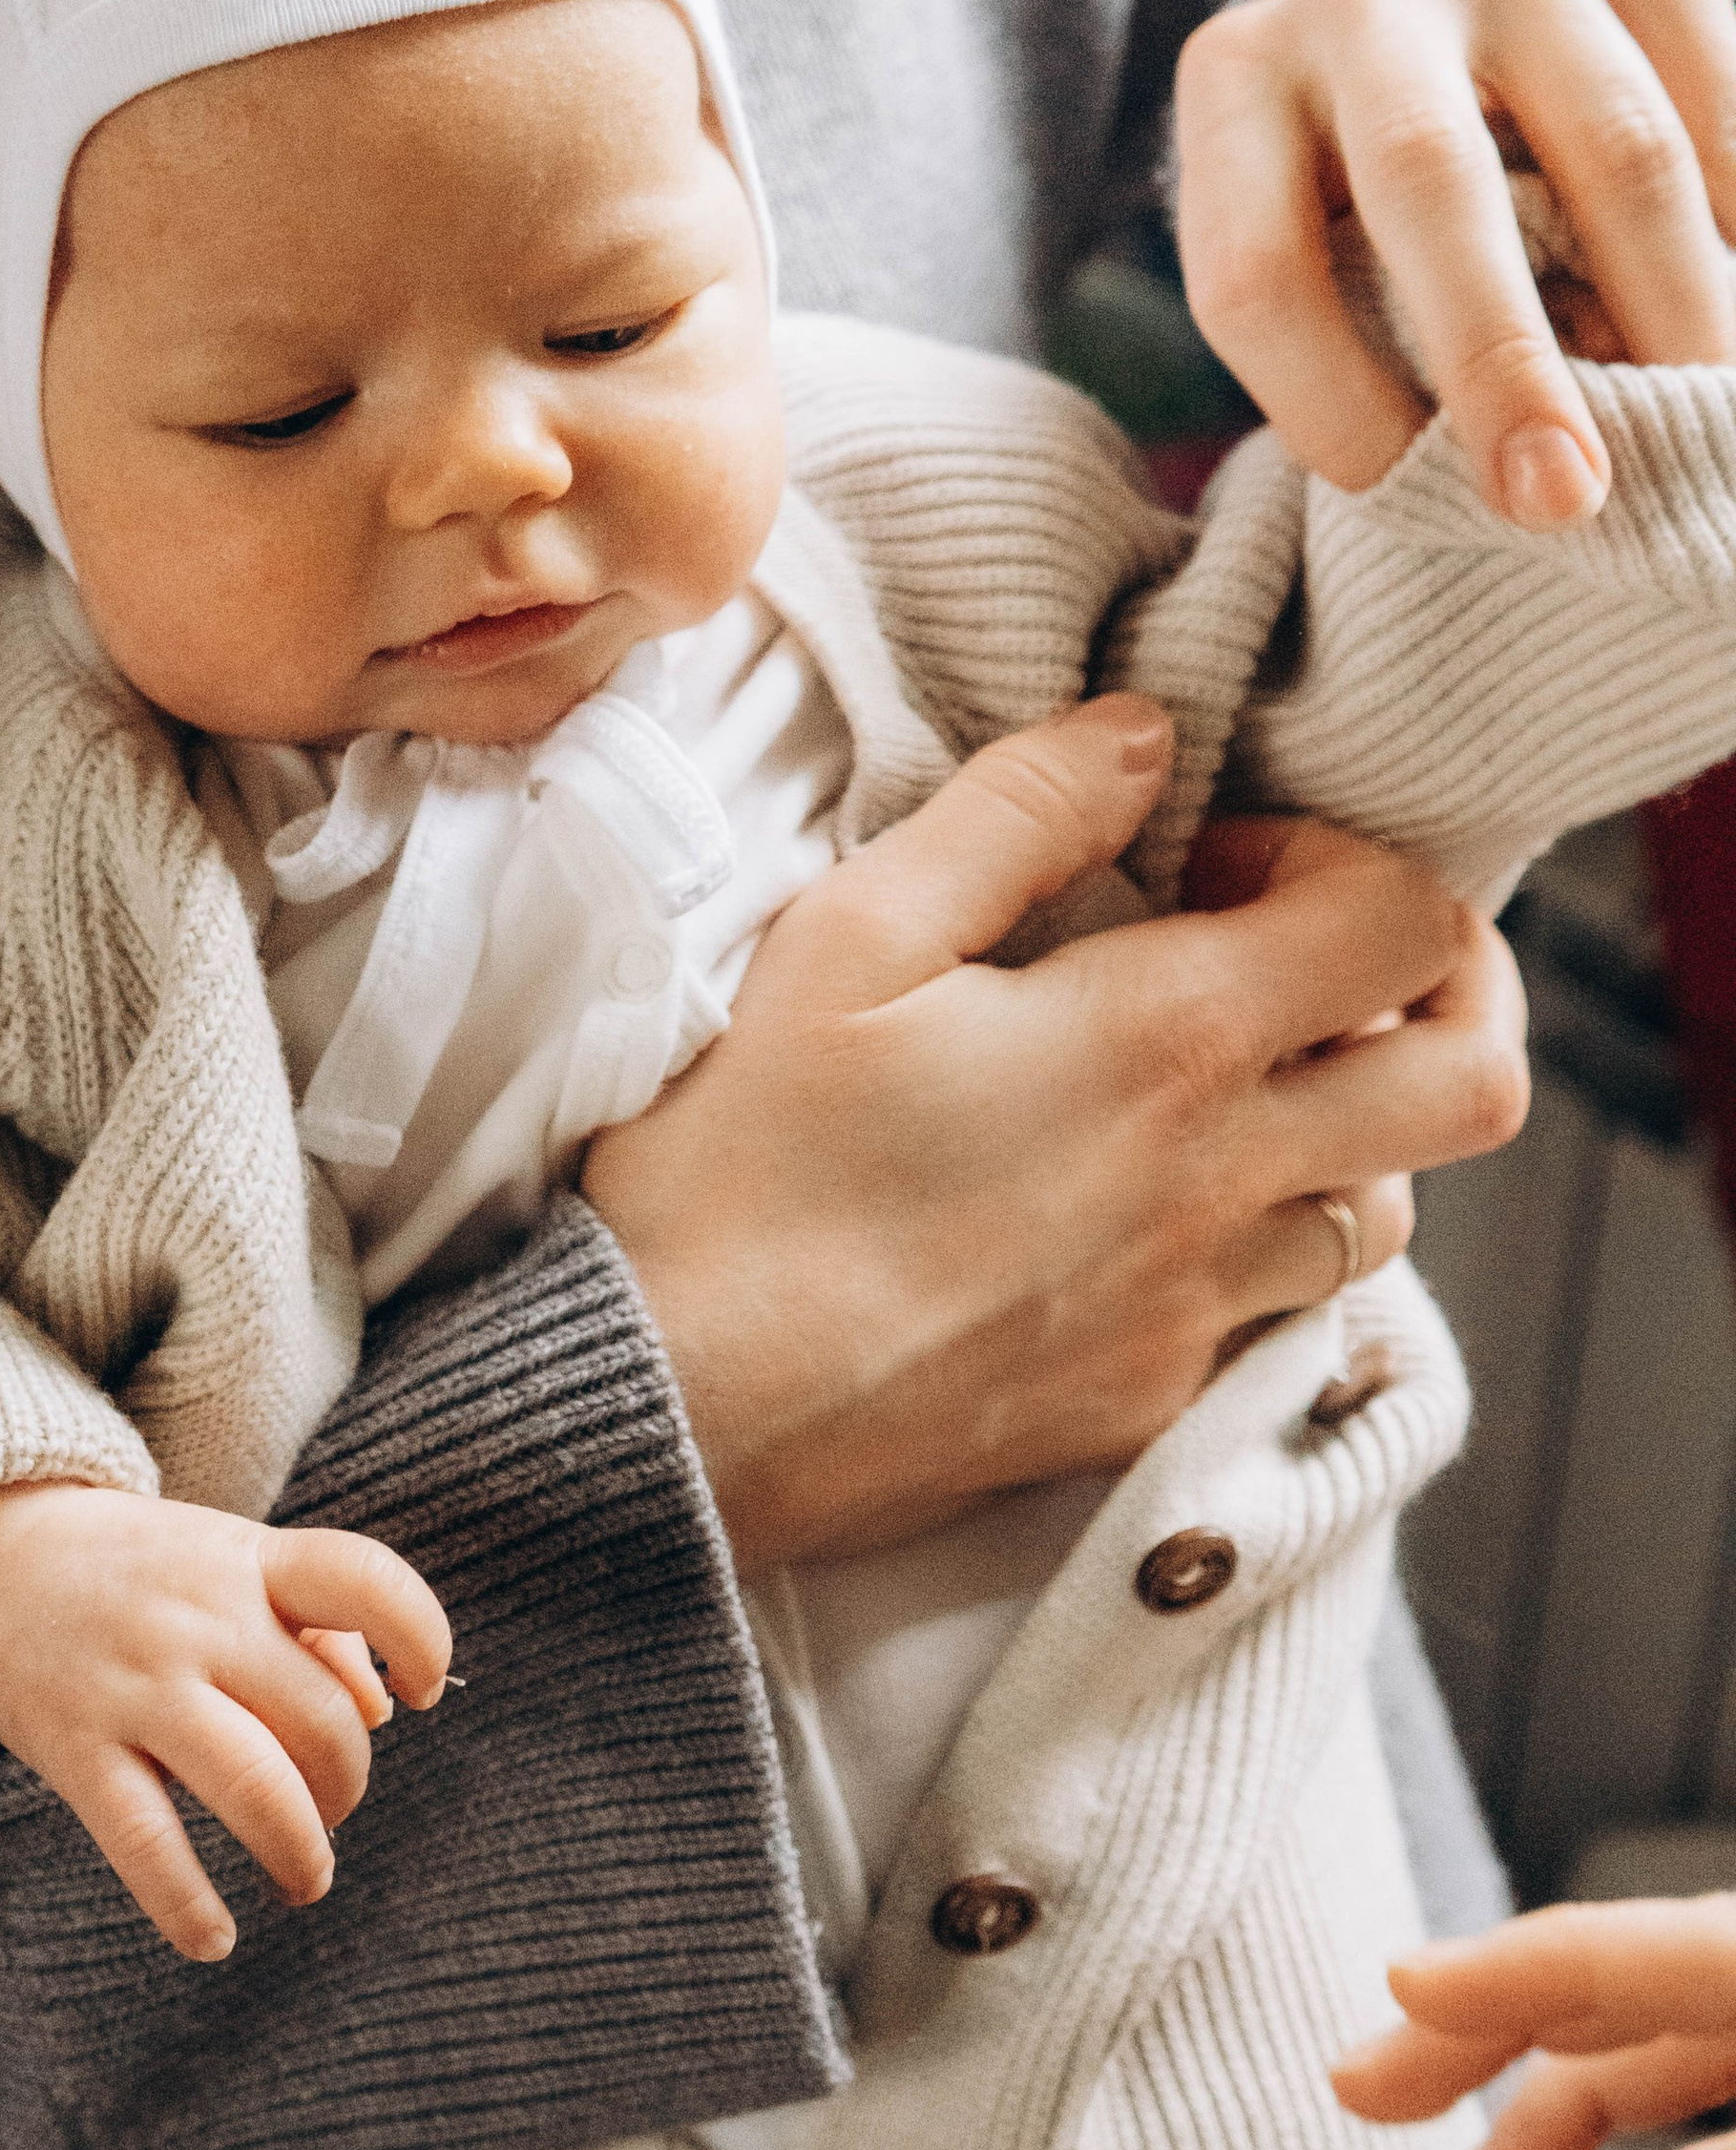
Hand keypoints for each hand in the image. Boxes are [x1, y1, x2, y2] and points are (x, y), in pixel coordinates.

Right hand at [0, 1488, 452, 1961]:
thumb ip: (316, 1622)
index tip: (426, 1691)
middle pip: (321, 1720)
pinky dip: (189, 1907)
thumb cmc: (135, 1567)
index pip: (362, 1580)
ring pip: (257, 1788)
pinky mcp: (74, 1749)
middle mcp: (196, 1618)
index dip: (420, 1637)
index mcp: (244, 1559)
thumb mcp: (228, 1558)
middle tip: (332, 1809)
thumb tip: (380, 1709)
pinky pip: (147, 1846)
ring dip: (301, 1852)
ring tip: (304, 1876)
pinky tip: (214, 1937)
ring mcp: (133, 1684)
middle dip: (347, 1787)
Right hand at [583, 695, 1523, 1572]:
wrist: (678, 1410)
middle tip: (1312, 960)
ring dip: (1341, 1127)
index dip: (1338, 859)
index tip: (1211, 864)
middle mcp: (1219, 1183)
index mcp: (1159, 1043)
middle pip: (1472, 1081)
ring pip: (1387, 1206)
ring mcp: (1196, 1308)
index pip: (1402, 925)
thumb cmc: (742, 1165)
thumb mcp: (847, 937)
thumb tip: (1144, 740)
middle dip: (1438, 992)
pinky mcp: (1147, 1400)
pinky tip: (1138, 1207)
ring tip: (1207, 1089)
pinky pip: (1279, 1310)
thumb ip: (1016, 815)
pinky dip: (1255, 1239)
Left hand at [1178, 0, 1735, 525]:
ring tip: (1705, 420)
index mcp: (1234, 80)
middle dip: (1502, 360)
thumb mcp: (1321, 244)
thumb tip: (1518, 475)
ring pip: (1618, 149)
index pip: (1258, 271)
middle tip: (1567, 499)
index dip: (1327, 406)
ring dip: (1676, 311)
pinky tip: (1732, 306)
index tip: (1402, 495)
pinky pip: (1720, 93)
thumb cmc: (1370, 177)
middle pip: (1427, 184)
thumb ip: (1368, 343)